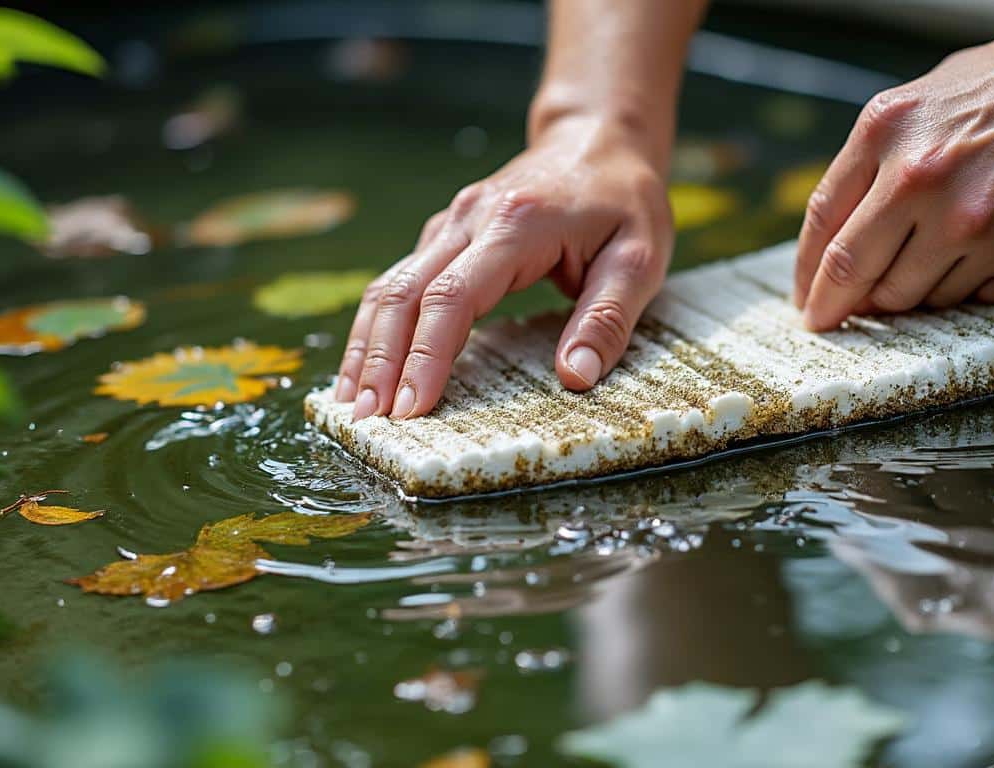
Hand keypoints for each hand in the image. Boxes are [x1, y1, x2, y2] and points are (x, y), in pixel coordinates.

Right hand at [336, 115, 672, 419]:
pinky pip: (400, 280)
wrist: (599, 138)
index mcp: (517, 224)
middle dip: (382, 359)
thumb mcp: (639, 259)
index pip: (454, 297)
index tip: (412, 407)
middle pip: (405, 292)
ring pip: (391, 285)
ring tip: (354, 403)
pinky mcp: (446, 233)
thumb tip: (575, 377)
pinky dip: (379, 325)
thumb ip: (607, 319)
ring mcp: (452, 223)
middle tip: (370, 419)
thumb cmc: (624, 201)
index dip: (428, 355)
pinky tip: (368, 365)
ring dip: (367, 345)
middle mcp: (471, 218)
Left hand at [794, 3, 993, 329]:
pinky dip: (977, 286)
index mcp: (887, 131)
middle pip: (855, 276)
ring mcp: (975, 222)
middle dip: (844, 307)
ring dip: (919, 292)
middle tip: (846, 319)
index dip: (809, 278)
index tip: (809, 304)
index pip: (823, 227)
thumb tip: (843, 231)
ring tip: (955, 251)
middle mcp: (922, 178)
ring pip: (914, 299)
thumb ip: (880, 157)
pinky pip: (975, 300)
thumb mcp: (932, 94)